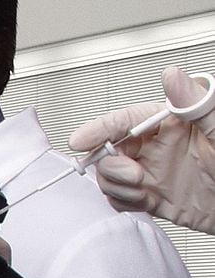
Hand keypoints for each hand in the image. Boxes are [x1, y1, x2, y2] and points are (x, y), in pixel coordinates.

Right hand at [68, 66, 214, 234]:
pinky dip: (122, 201)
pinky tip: (142, 201)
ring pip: (110, 175)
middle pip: (109, 149)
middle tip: (136, 175)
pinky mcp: (153, 197)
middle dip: (112, 165)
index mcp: (171, 125)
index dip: (99, 128)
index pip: (125, 121)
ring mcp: (153, 172)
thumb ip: (197, 104)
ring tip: (144, 191)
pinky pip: (120, 197)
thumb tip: (173, 76)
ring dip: (118, 186)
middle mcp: (157, 147)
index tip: (81, 140)